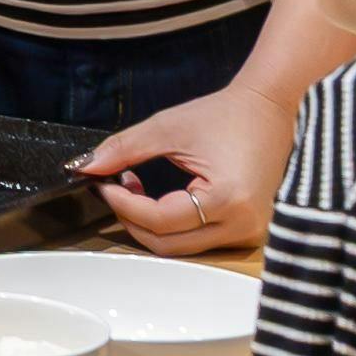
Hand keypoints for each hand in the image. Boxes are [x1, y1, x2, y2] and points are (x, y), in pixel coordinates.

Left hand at [77, 75, 294, 255]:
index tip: (101, 184)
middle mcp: (242, 225)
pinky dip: (173, 226)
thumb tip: (85, 167)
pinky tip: (160, 199)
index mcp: (227, 199)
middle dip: (132, 219)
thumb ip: (124, 149)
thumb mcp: (168, 128)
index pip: (160, 220)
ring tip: (136, 188)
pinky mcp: (248, 231)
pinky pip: (199, 240)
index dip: (123, 205)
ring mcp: (249, 233)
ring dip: (151, 225)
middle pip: (168, 245)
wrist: (270, 108)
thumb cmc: (224, 115)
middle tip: (114, 188)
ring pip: (182, 247)